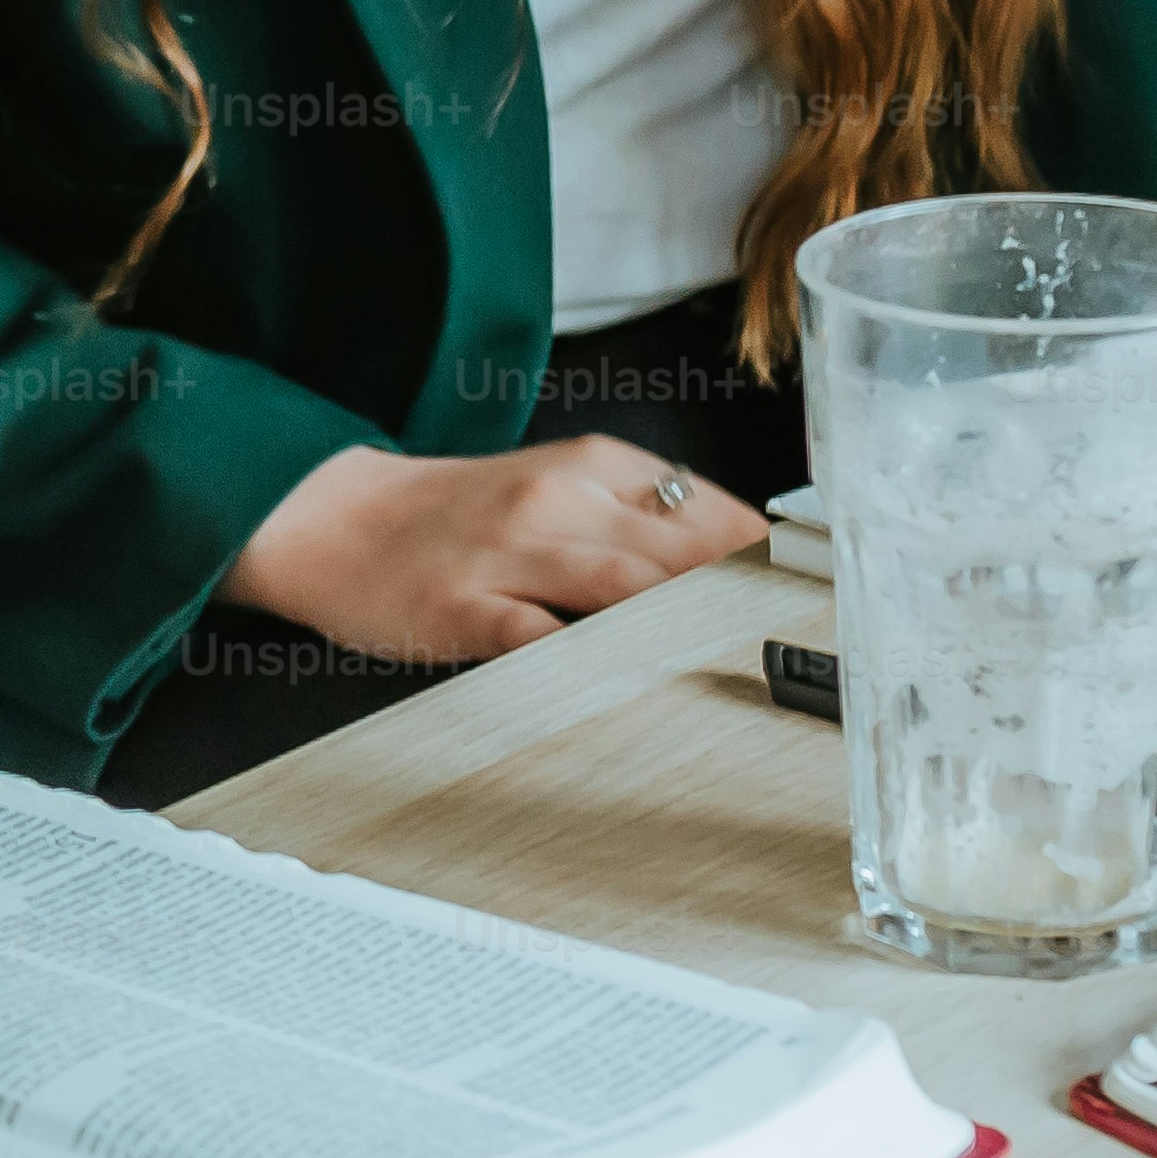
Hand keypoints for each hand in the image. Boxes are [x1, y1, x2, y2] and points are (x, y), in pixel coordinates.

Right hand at [221, 434, 766, 665]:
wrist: (333, 520)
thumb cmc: (456, 516)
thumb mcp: (557, 486)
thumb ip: (642, 517)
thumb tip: (745, 564)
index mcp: (593, 465)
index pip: (712, 510)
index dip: (773, 563)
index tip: (823, 608)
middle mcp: (560, 501)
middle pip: (684, 552)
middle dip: (753, 605)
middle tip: (813, 656)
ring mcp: (512, 555)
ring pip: (628, 590)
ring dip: (694, 630)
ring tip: (752, 674)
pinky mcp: (468, 609)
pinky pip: (545, 641)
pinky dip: (595, 665)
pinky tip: (639, 691)